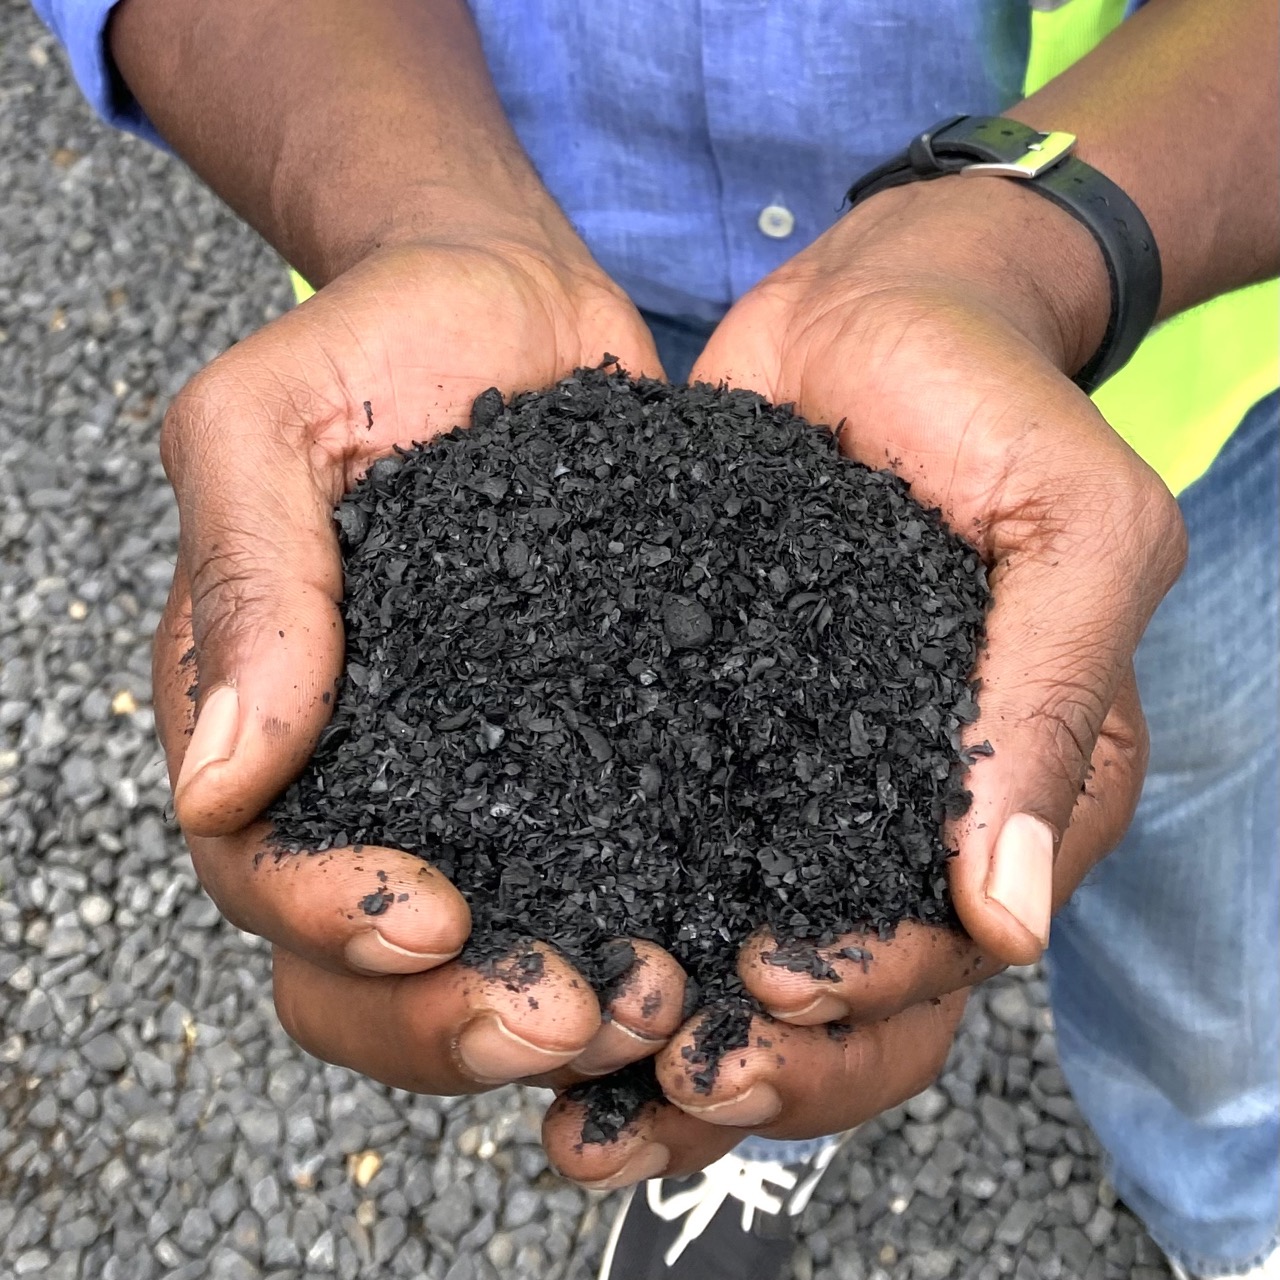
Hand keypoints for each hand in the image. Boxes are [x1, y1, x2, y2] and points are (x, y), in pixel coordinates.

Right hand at [152, 236, 693, 1132]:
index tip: (433, 921)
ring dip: (551, 1013)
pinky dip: (646, 936)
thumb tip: (219, 782)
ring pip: (483, 957)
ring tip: (655, 998)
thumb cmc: (380, 344)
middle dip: (450, 1019)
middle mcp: (373, 772)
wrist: (515, 308)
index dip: (331, 923)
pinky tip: (714, 951)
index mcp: (271, 714)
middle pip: (364, 965)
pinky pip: (603, 875)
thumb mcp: (271, 426)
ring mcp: (482, 776)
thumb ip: (248, 587)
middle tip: (568, 1013)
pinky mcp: (586, 754)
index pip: (260, 869)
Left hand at [543, 177, 1185, 1184]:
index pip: (951, 956)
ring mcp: (792, 772)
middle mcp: (895, 808)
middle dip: (762, 1062)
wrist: (877, 312)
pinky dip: (604, 912)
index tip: (770, 990)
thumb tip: (1013, 915)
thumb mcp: (1075, 530)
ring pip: (739, 947)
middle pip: (844, 998)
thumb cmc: (994, 403)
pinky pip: (656, 841)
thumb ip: (1052, 704)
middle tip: (670, 1070)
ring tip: (573, 1069)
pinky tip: (529, 950)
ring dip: (670, 1029)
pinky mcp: (700, 720)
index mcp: (1012, 792)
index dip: (866, 1004)